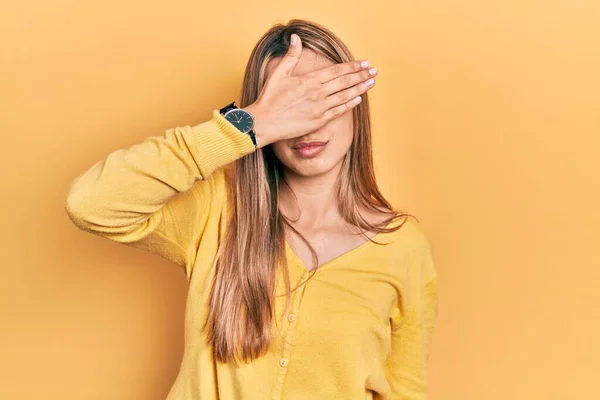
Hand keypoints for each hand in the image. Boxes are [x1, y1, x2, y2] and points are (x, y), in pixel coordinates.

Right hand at [243, 33, 377, 148]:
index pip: (336, 71)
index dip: (352, 66)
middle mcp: (317, 93)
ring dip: (360, 88)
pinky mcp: (318, 121)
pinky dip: (349, 105)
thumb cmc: (269, 98)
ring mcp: (319, 108)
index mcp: (309, 80)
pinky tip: (358, 100)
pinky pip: (338, 111)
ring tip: (371, 83)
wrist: (264, 123)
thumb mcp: (279, 73)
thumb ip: (291, 56)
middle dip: (361, 75)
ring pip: (344, 96)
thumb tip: (295, 38)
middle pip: (344, 82)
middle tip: (374, 71)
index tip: (364, 63)